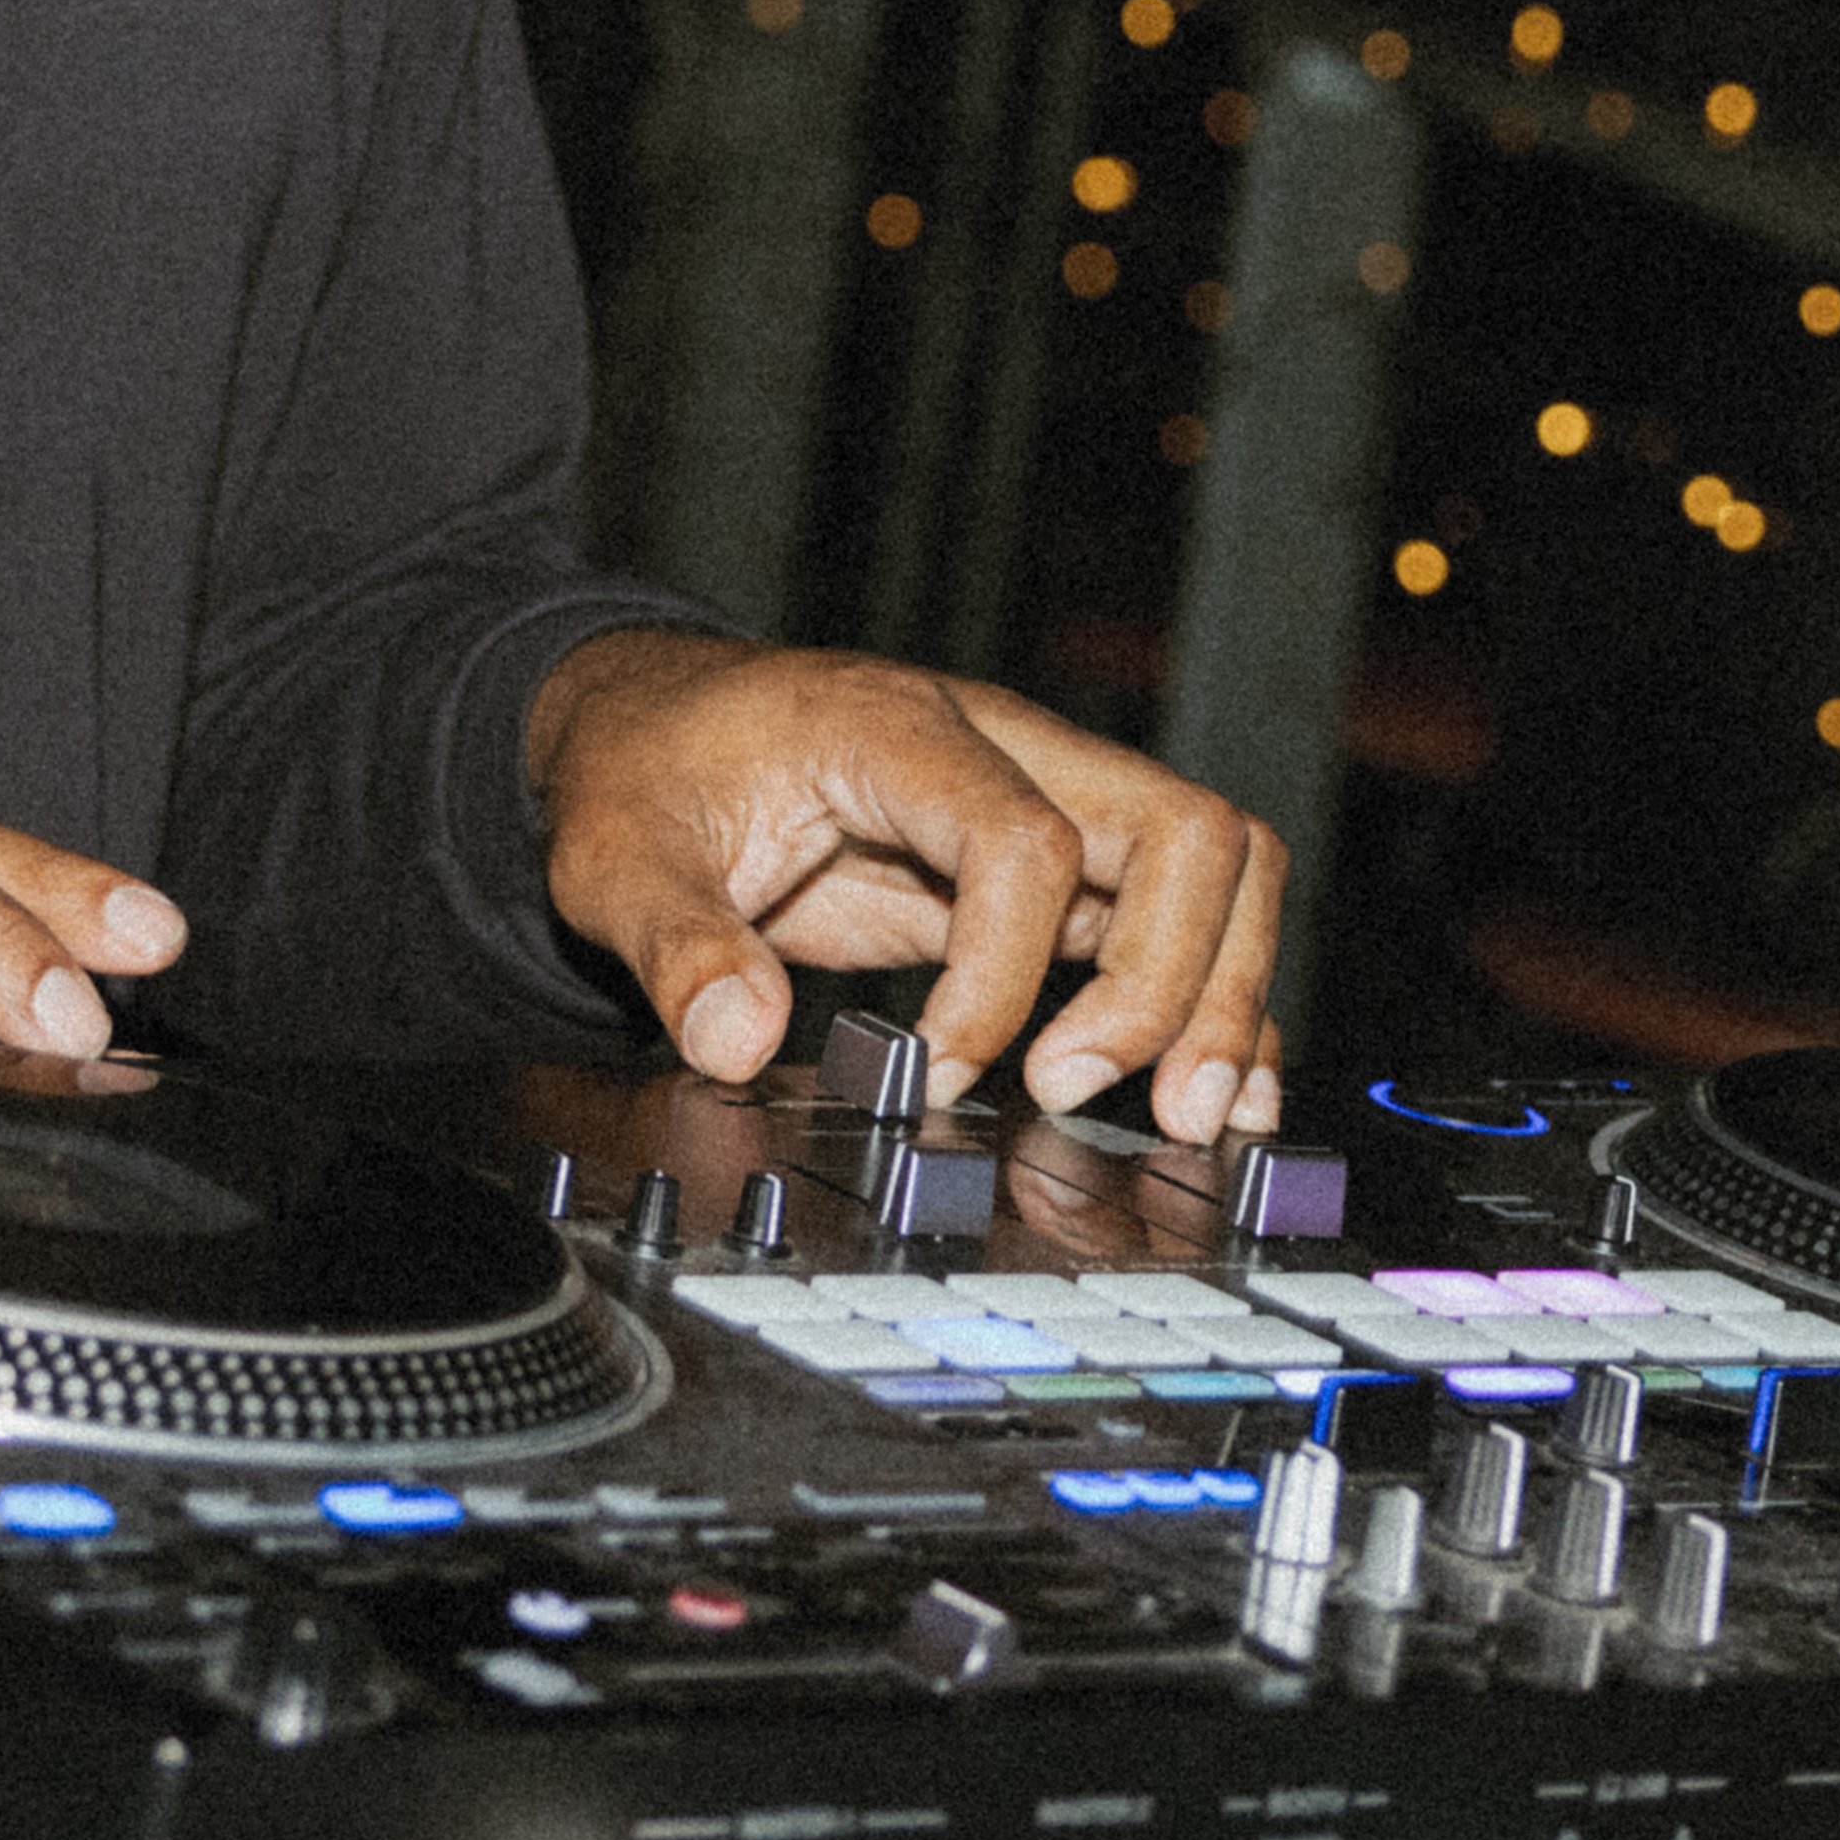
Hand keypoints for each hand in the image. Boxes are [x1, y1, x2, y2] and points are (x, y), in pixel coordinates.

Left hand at [526, 631, 1286, 1142]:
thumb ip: (670, 941)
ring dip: (1224, 994)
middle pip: (1183, 832)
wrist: (656, 722)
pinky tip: (1224, 1094)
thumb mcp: (615, 851)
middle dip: (1175, 982)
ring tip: (1189, 1116)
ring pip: (1215, 867)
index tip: (940, 1072)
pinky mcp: (1053, 871)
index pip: (1024, 840)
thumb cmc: (650, 768)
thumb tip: (737, 1037)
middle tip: (1104, 1100)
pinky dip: (1214, 1002)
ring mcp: (1045, 804)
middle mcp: (1004, 752)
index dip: (1001, 976)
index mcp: (900, 729)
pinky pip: (1180, 918)